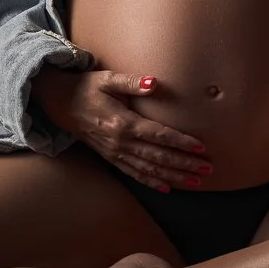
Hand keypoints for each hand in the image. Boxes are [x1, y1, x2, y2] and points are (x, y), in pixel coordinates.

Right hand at [34, 68, 211, 191]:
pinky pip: (134, 174)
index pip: (158, 135)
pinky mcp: (111, 158)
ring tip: (196, 181)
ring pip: (149, 170)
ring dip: (174, 177)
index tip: (200, 147)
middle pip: (158, 157)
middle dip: (184, 164)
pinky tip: (168, 188)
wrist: (60, 104)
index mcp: (123, 123)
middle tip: (208, 169)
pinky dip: (152, 182)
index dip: (180, 142)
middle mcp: (120, 143)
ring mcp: (115, 153)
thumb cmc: (87, 88)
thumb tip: (154, 83)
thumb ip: (131, 82)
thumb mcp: (107, 79)